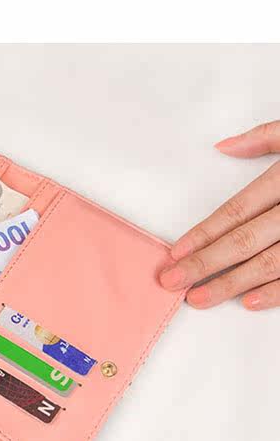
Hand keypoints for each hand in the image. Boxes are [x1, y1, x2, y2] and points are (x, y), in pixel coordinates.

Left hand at [160, 121, 279, 309]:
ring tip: (199, 298)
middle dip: (205, 263)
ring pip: (272, 263)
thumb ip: (265, 138)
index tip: (175, 252)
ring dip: (232, 284)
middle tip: (172, 282)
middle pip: (245, 240)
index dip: (203, 233)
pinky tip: (249, 302)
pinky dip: (278, 292)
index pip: (236, 211)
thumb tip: (223, 146)